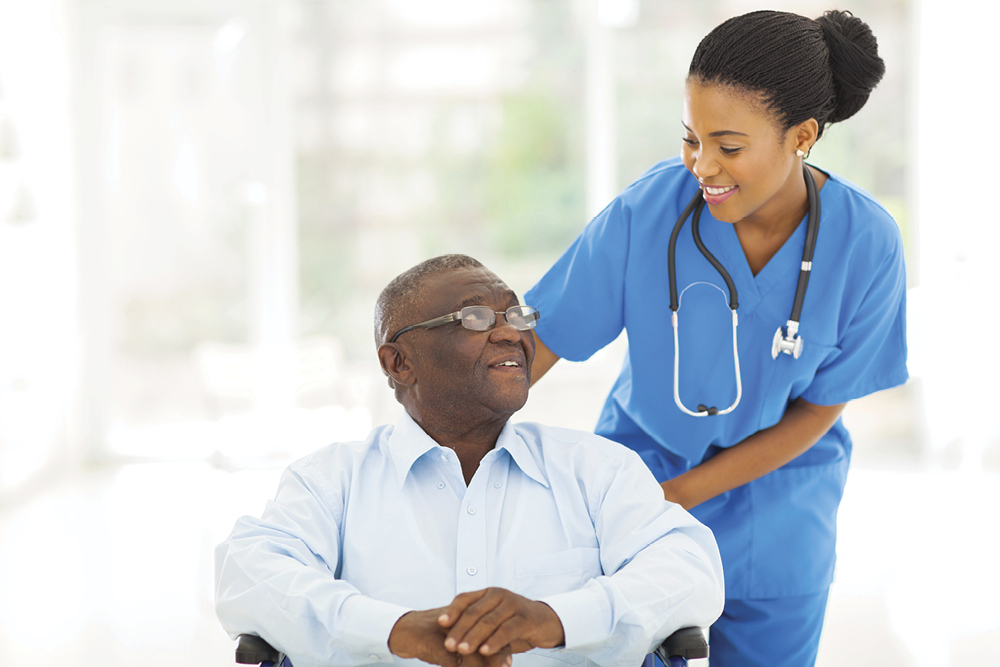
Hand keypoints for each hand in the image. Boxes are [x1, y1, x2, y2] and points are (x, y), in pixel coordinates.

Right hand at [388, 607, 511, 666]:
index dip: (500, 648)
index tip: (508, 663)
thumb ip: (470, 652)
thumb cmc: (431, 637)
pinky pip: (447, 657)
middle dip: (494, 657)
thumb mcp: (452, 643)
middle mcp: (457, 620)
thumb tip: (496, 661)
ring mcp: (443, 629)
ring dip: (477, 666)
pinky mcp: (429, 638)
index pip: (488, 631)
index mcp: (465, 618)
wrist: (401, 630)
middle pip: (481, 639)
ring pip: (467, 649)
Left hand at [438, 587, 564, 658]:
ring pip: (489, 621)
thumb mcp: (494, 621)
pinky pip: (507, 630)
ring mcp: (513, 605)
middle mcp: (499, 595)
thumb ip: (476, 625)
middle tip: (448, 645)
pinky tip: (485, 651)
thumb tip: (449, 638)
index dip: (452, 610)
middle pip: (474, 612)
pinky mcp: (525, 618)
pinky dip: (494, 641)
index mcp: (488, 593)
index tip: (439, 623)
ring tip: (462, 650)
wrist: (546, 622)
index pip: (465, 598)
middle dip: (459, 629)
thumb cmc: (514, 623)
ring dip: (473, 637)